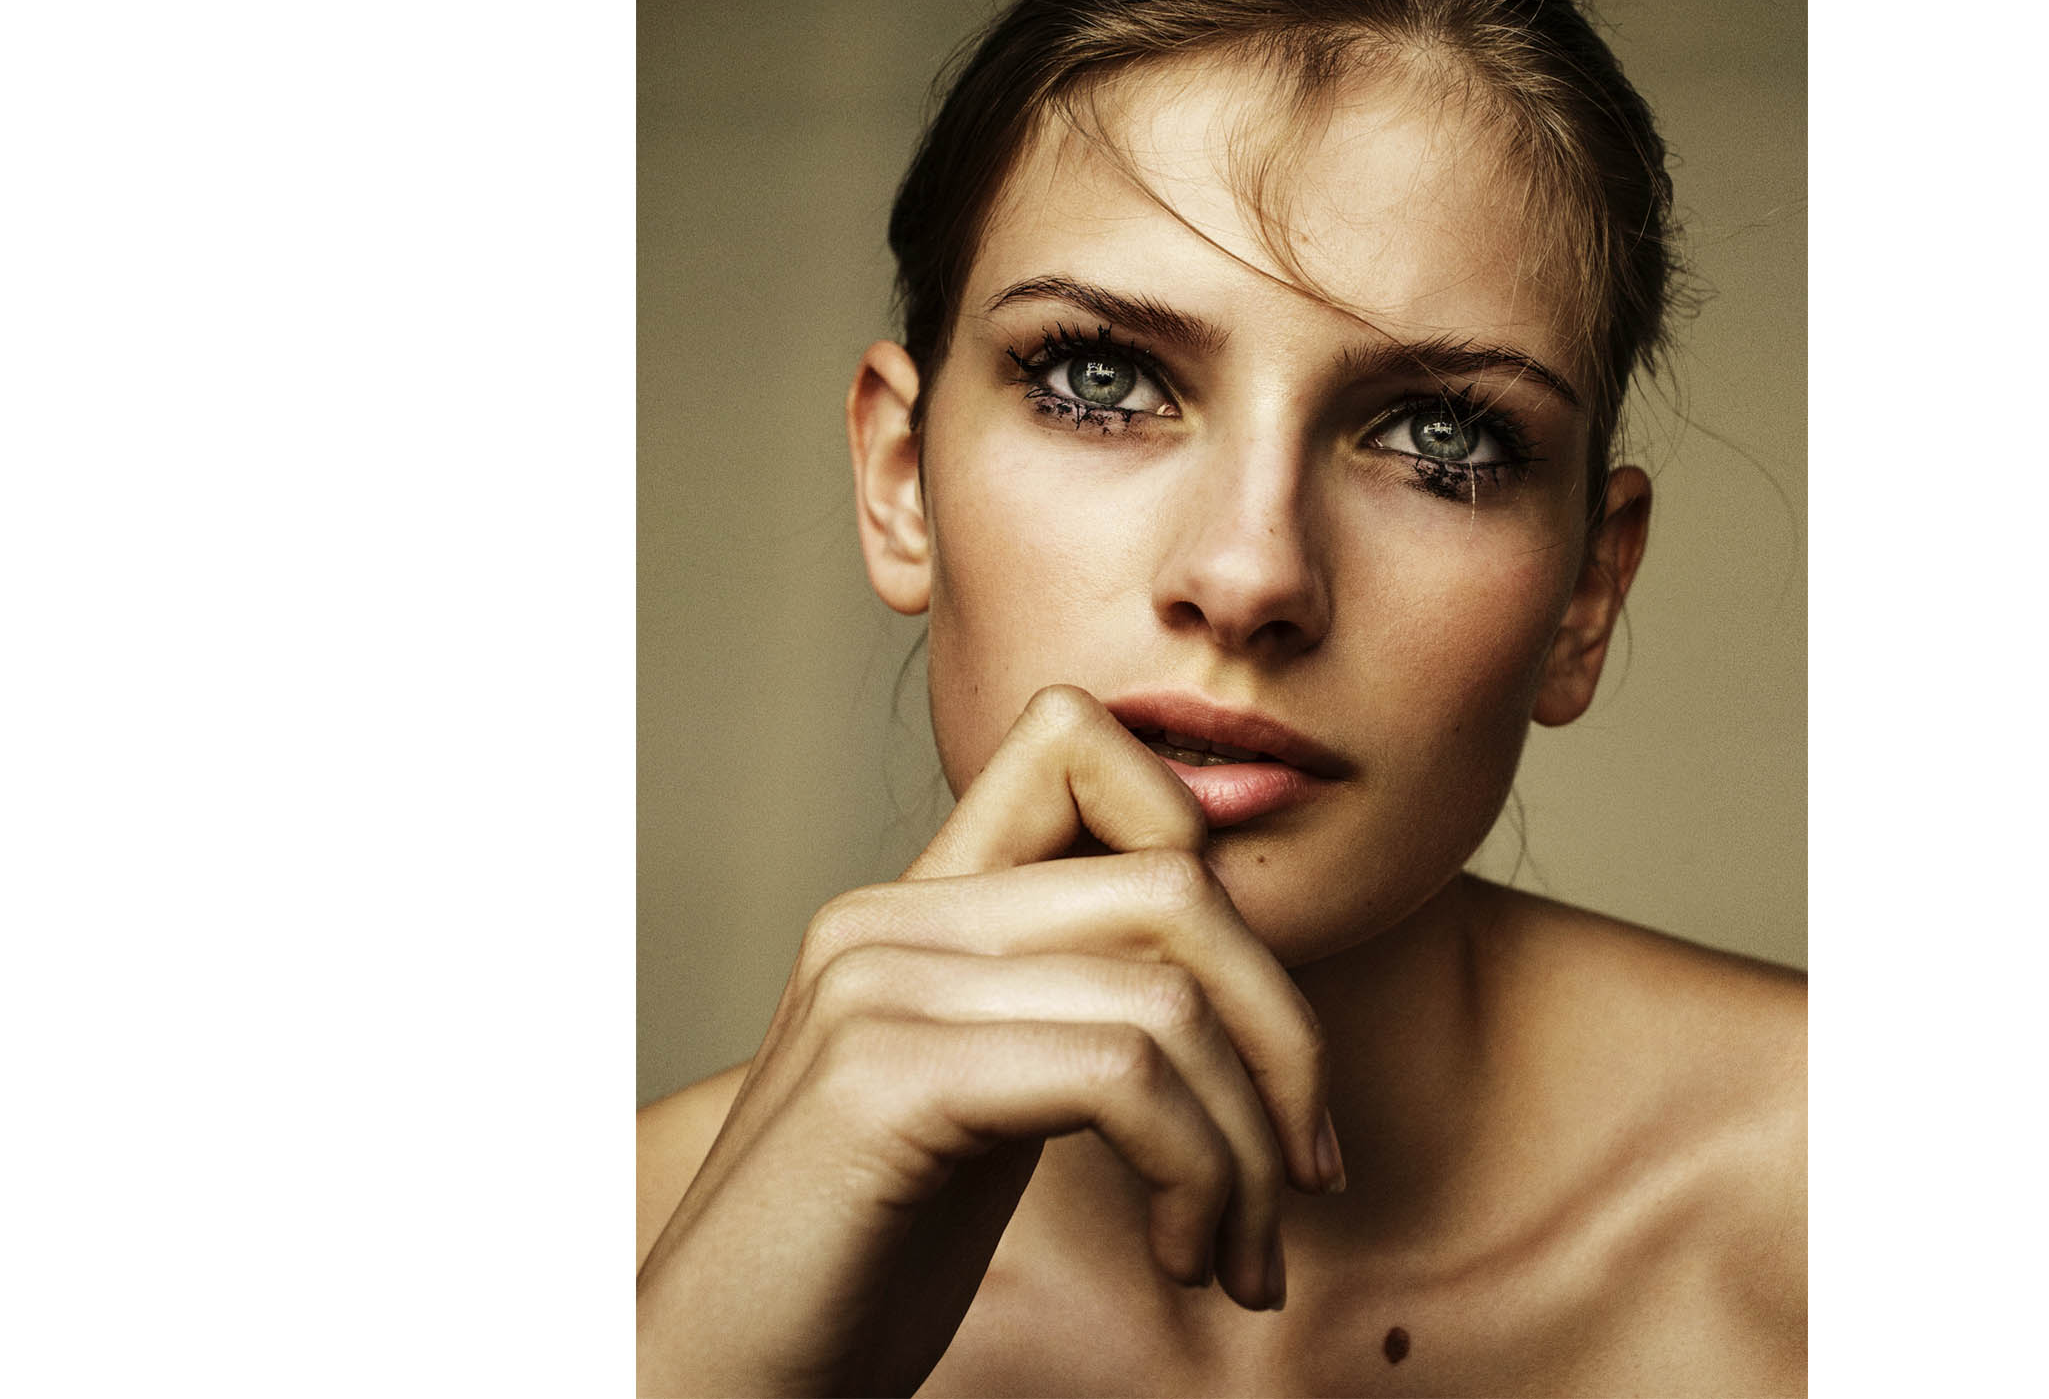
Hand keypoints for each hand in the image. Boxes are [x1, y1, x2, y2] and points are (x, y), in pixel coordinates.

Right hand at [635, 685, 1341, 1396]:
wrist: (715, 1383)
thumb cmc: (859, 1264)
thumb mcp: (987, 1107)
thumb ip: (1071, 1008)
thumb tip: (1247, 981)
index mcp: (916, 907)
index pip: (1079, 743)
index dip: (1204, 846)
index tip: (1256, 1030)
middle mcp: (889, 917)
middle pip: (1178, 883)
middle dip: (1287, 1035)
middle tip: (1304, 1175)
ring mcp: (878, 986)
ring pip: (1171, 995)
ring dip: (1249, 1146)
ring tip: (1240, 1255)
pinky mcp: (885, 1079)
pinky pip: (1123, 1078)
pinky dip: (1199, 1174)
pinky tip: (1182, 1257)